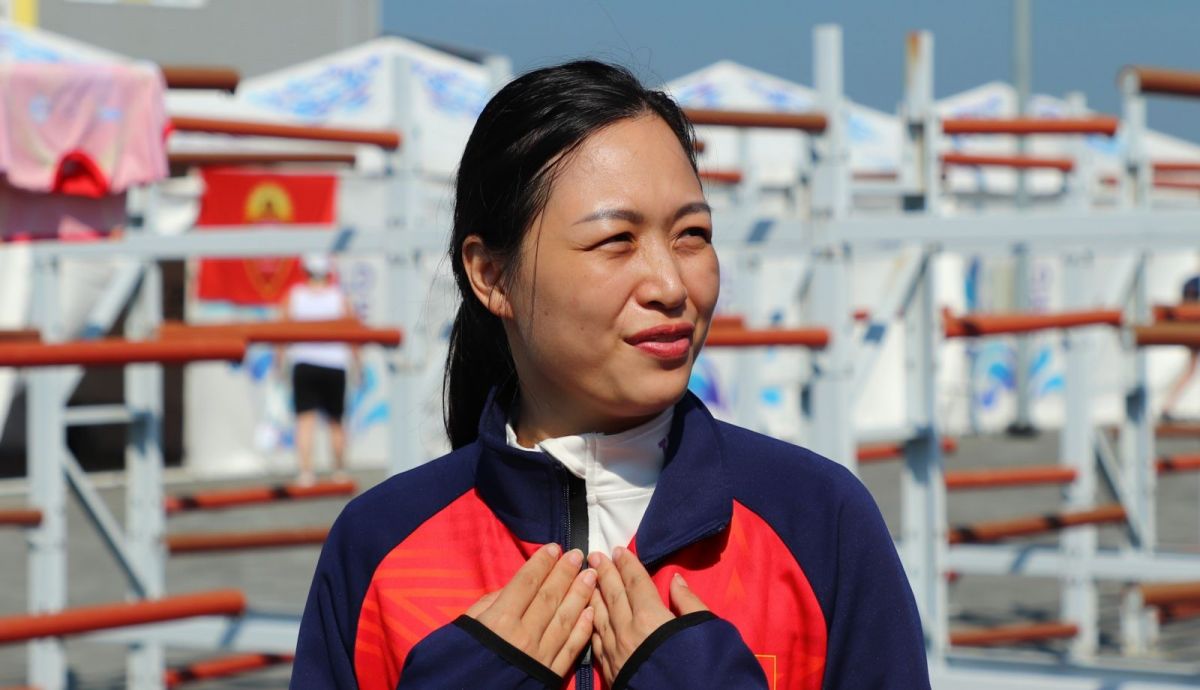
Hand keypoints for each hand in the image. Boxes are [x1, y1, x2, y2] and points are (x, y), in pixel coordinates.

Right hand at [466, 543, 596, 676]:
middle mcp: (523, 635)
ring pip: (565, 619)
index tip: (555, 547)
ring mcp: (540, 655)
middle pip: (549, 596)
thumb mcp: (465, 628)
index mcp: (499, 621)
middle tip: (578, 554)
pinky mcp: (551, 674)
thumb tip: (512, 588)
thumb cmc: (460, 661)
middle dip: (565, 573)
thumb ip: (489, 605)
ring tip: (591, 576)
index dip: (542, 563)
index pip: (526, 583)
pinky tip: (591, 612)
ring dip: (580, 595)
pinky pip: (571, 648)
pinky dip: (582, 629)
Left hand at [588, 546, 708, 685]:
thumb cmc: (705, 668)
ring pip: (599, 617)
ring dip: (593, 595)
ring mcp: (616, 653)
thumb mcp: (706, 631)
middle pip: (613, 596)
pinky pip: (596, 641)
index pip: (636, 583)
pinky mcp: (612, 671)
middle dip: (604, 573)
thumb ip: (689, 603)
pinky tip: (589, 616)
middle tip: (593, 555)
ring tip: (587, 579)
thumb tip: (675, 580)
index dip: (627, 565)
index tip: (617, 550)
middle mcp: (628, 632)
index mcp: (652, 618)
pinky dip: (591, 623)